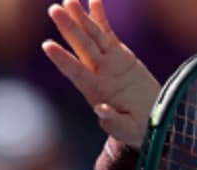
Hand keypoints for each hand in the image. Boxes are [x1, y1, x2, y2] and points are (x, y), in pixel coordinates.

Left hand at [42, 0, 160, 148]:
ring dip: (80, 18)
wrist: (149, 122)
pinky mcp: (119, 55)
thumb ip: (113, 122)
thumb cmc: (136, 130)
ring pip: (92, 36)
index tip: (47, 46)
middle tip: (53, 10)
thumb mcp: (126, 130)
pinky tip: (93, 1)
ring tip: (68, 0)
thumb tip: (99, 110)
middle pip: (81, 47)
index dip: (62, 59)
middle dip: (68, 28)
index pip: (75, 72)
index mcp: (96, 92)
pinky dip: (100, 17)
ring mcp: (107, 63)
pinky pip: (108, 33)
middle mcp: (98, 74)